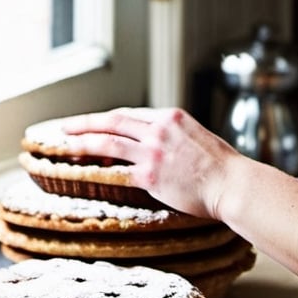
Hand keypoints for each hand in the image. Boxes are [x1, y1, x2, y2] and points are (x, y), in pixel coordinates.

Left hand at [57, 106, 240, 220]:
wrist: (232, 183)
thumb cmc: (220, 166)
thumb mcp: (196, 136)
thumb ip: (173, 136)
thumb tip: (157, 143)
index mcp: (170, 117)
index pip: (129, 115)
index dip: (106, 119)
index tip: (92, 123)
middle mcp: (159, 129)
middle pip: (113, 121)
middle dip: (85, 123)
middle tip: (65, 126)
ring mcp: (154, 151)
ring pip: (108, 142)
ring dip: (83, 142)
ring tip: (66, 144)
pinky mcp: (151, 175)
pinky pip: (117, 171)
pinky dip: (98, 169)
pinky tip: (84, 171)